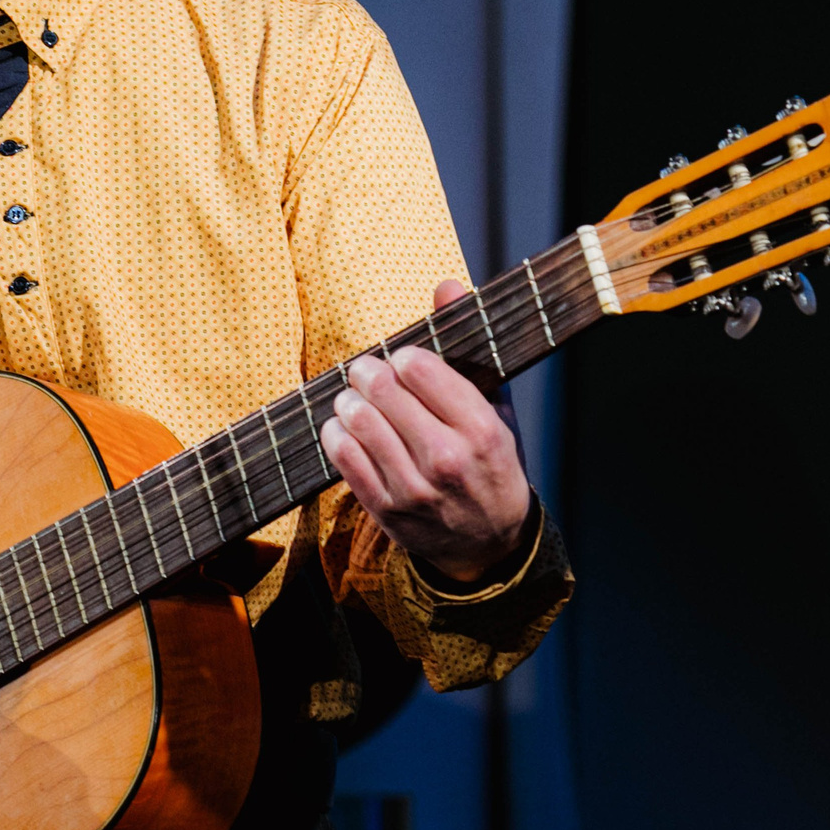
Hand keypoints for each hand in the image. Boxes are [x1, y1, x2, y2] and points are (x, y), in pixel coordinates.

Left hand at [318, 278, 536, 586]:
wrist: (490, 545)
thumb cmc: (490, 466)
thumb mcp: (494, 408)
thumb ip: (469, 345)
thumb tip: (446, 283)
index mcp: (481, 429)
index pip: (420, 369)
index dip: (402, 357)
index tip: (401, 360)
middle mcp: (447, 459)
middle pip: (383, 392)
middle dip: (367, 373)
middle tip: (365, 371)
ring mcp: (414, 489)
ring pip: (358, 424)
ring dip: (347, 402)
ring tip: (352, 398)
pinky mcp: (386, 511)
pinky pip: (344, 460)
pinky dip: (335, 435)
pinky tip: (342, 427)